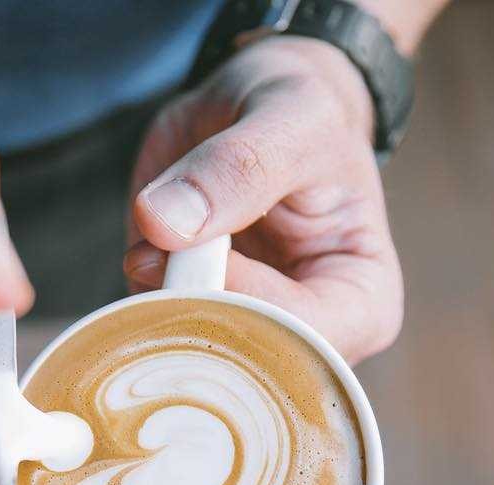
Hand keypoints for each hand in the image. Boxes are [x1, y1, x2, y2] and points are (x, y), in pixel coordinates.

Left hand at [127, 37, 401, 363]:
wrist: (263, 107)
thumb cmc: (302, 114)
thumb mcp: (288, 118)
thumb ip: (236, 168)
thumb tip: (163, 223)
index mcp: (362, 304)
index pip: (300, 336)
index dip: (240, 300)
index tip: (192, 250)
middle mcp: (308, 337)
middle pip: (245, 368)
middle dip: (189, 315)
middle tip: (148, 256)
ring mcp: (246, 333)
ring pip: (191, 362)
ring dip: (152, 312)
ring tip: (148, 249)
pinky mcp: (191, 321)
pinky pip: (152, 342)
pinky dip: (131, 312)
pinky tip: (139, 263)